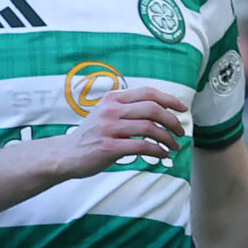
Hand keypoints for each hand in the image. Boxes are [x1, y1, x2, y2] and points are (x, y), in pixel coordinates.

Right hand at [54, 86, 186, 177]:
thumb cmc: (90, 136)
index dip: (169, 99)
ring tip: (173, 146)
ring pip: (150, 128)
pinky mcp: (109, 147)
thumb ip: (127, 109)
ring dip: (167, 138)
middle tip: (180, 131)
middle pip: (152, 109)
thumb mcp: (105, 114)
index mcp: (112, 99)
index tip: (182, 108)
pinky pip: (142, 147)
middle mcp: (111, 111)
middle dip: (172, 121)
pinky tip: (161, 155)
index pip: (147, 93)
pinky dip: (157, 151)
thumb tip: (160, 112)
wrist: (65, 154)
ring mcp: (109, 128)